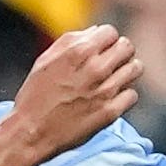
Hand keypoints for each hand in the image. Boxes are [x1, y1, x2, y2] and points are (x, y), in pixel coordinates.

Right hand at [7, 24, 140, 160]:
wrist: (30, 133)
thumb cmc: (34, 96)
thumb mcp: (45, 60)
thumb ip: (71, 41)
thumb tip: (95, 32)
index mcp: (78, 52)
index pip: (111, 32)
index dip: (106, 39)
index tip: (102, 49)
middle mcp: (95, 68)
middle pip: (127, 47)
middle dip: (119, 52)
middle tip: (111, 63)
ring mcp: (105, 91)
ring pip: (135, 68)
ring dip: (126, 71)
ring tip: (114, 79)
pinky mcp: (110, 112)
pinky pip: (132, 94)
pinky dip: (124, 95)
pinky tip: (111, 98)